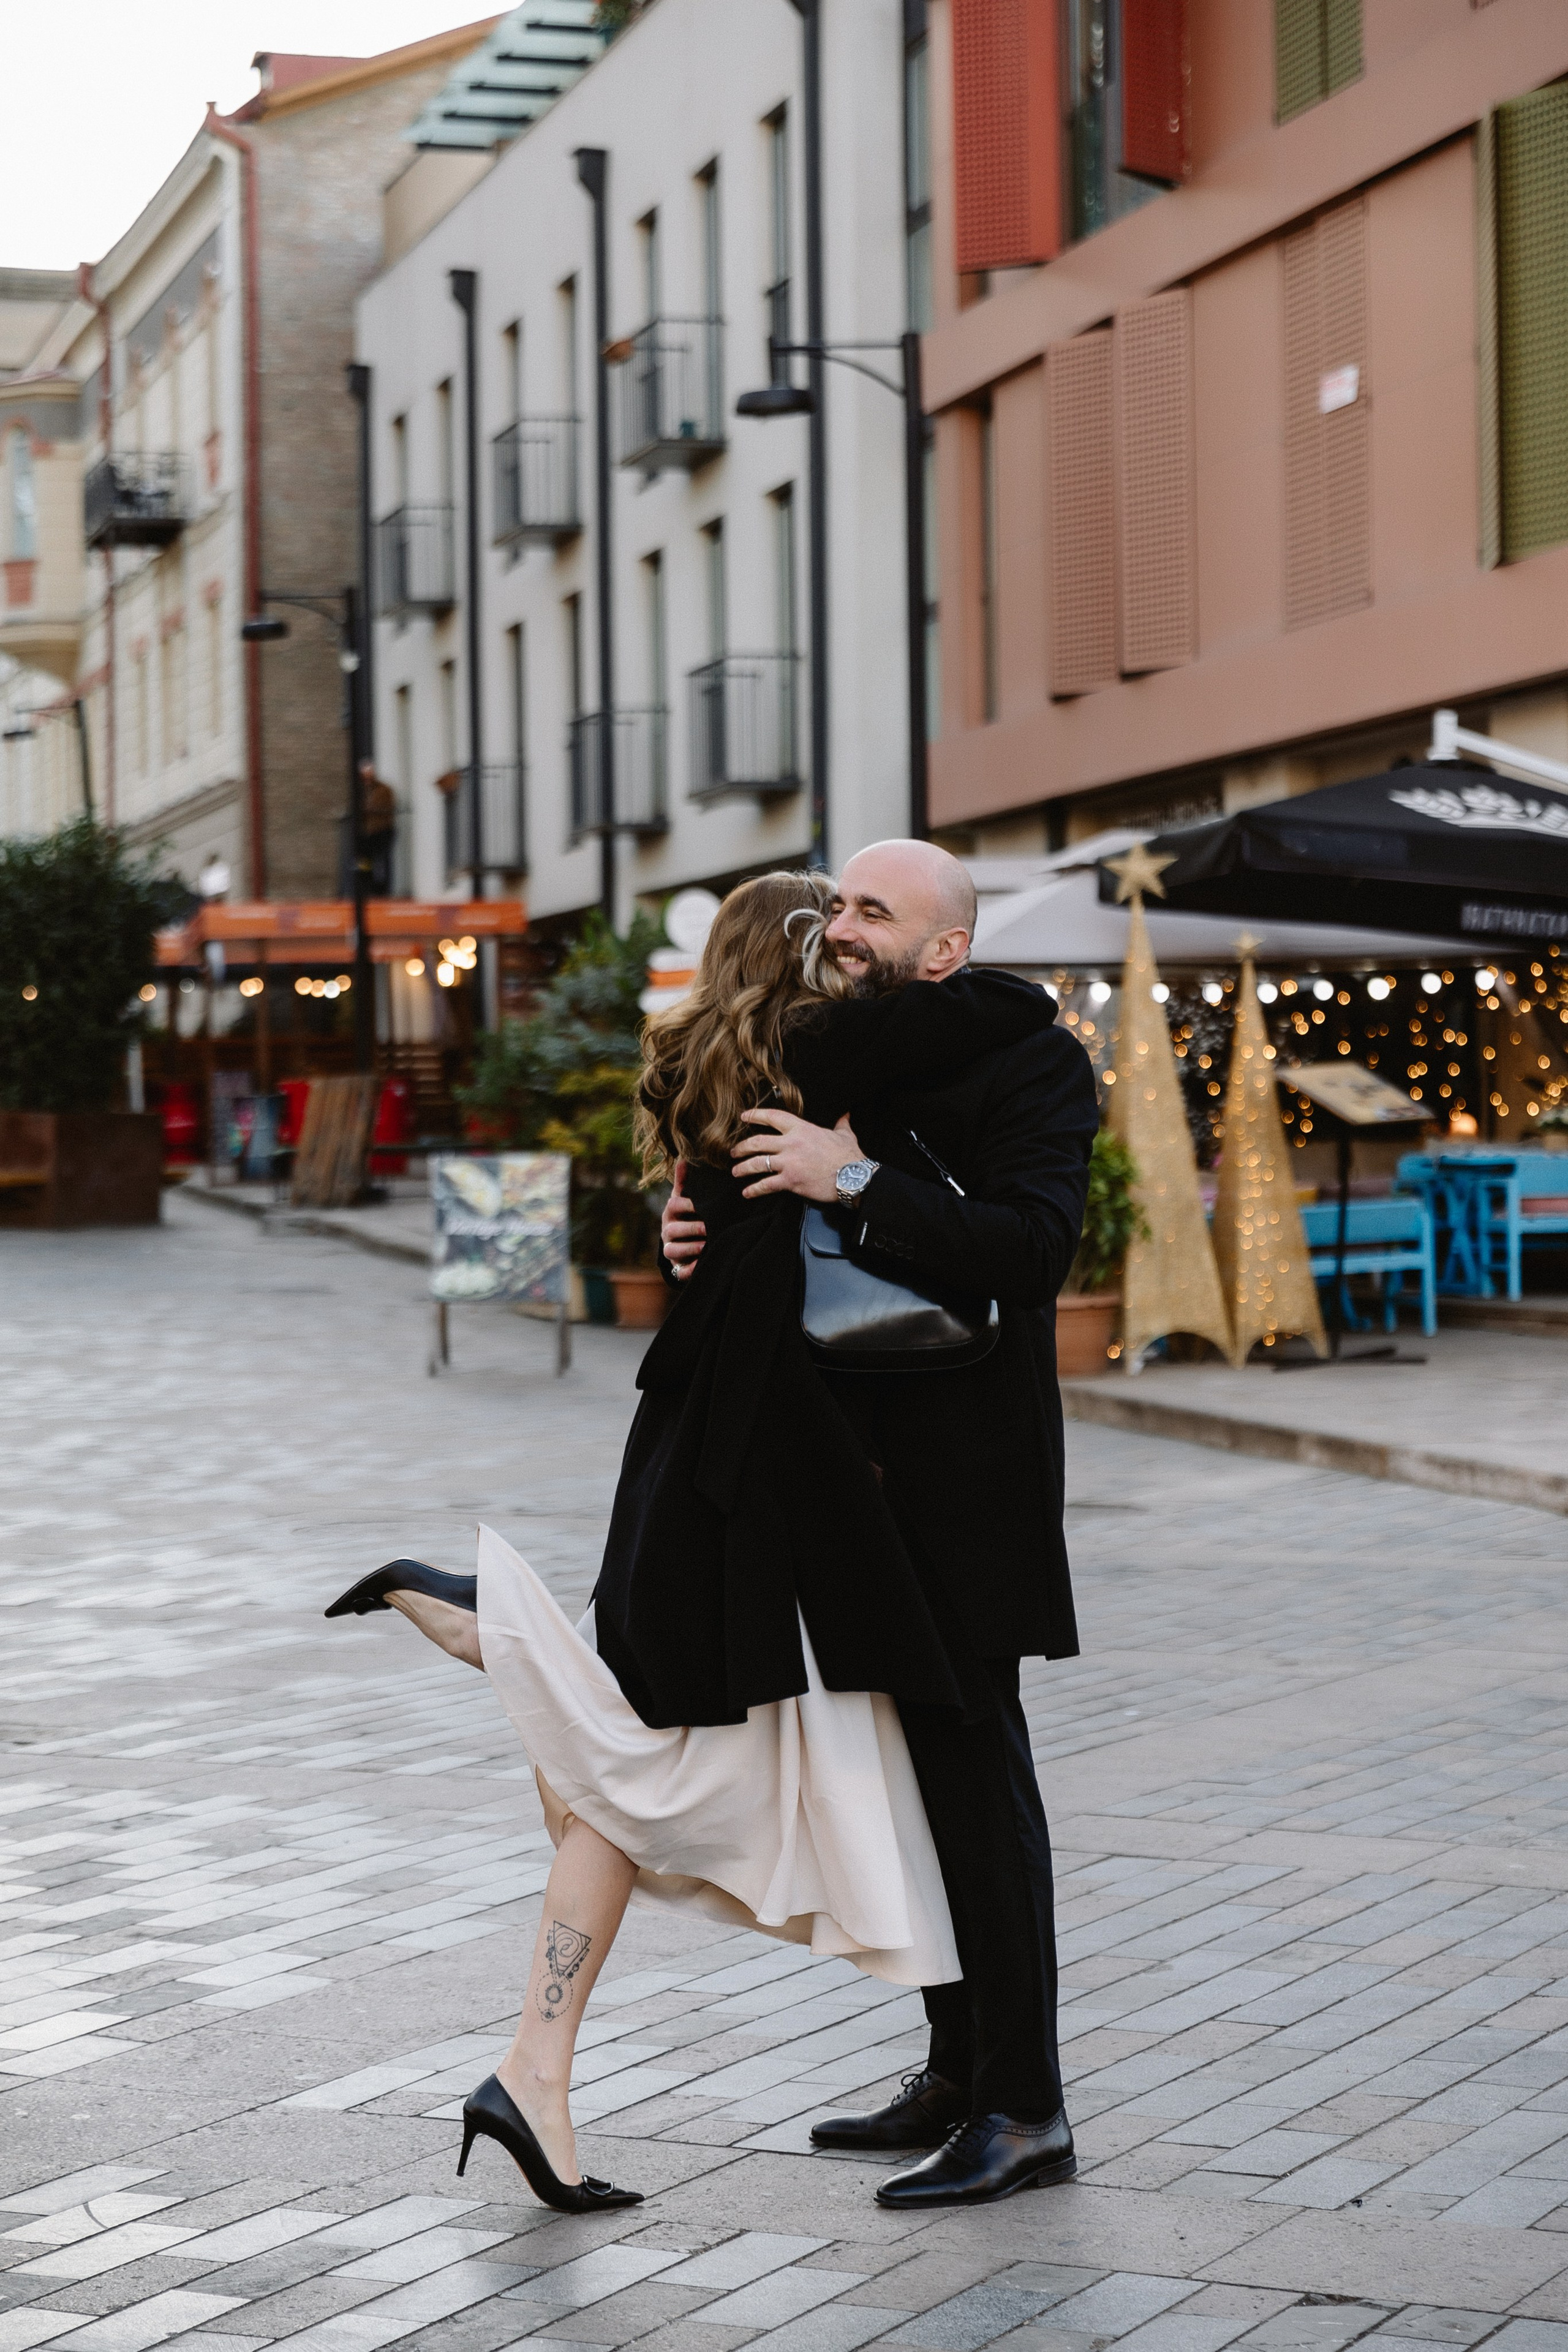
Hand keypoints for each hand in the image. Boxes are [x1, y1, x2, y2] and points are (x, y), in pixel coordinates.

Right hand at [661, 1159, 706, 1280]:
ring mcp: (670, 1249)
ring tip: (705, 1247)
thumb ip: (683, 1181)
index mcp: (670, 1213)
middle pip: (673, 1229)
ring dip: (689, 1248)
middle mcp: (667, 1231)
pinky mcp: (677, 1267)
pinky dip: (688, 1270)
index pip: (673, 1206)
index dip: (686, 1205)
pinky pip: (680, 1271)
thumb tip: (684, 1159)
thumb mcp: (684, 1198)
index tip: (701, 1205)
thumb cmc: (686, 1215)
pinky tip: (700, 1266)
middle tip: (708, 1228)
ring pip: (673, 1250)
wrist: (683, 1242)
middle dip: (690, 1229)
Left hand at [732, 1109, 863, 1202]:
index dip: (755, 1115)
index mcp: (801, 1129)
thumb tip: (845, 1114)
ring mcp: (788, 1162)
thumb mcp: (844, 1134)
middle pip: (758, 1142)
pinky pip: (766, 1185)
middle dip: (742, 1147)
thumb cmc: (849, 1156)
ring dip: (743, 1168)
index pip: (773, 1117)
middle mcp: (791, 1143)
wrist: (853, 1177)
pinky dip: (754, 1189)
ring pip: (757, 1163)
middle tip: (734, 1151)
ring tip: (736, 1171)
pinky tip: (747, 1192)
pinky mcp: (790, 1181)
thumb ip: (841, 1123)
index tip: (744, 1117)